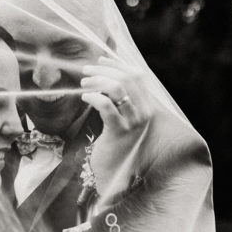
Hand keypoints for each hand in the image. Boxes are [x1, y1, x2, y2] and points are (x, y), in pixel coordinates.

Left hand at [80, 57, 154, 195]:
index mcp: (147, 105)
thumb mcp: (121, 116)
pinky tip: (85, 97)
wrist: (115, 171)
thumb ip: (120, 97)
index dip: (117, 64)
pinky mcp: (119, 131)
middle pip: (126, 78)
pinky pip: (106, 106)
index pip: (137, 75)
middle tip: (86, 71)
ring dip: (97, 81)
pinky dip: (94, 97)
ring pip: (117, 88)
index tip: (100, 60)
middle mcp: (145, 112)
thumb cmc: (115, 142)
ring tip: (83, 83)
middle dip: (104, 70)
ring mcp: (134, 122)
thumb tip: (107, 72)